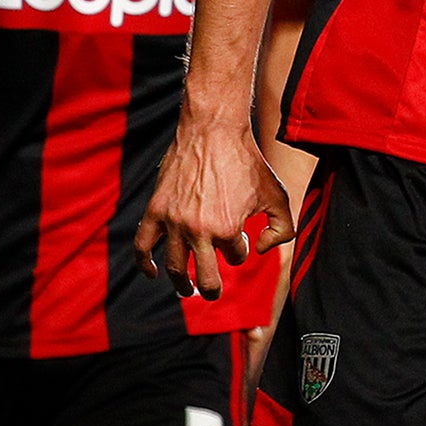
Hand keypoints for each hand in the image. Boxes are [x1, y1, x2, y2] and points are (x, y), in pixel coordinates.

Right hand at [135, 119, 293, 298]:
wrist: (213, 131)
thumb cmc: (248, 161)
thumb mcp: (277, 194)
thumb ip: (282, 228)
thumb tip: (262, 250)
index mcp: (228, 229)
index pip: (235, 256)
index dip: (241, 249)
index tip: (242, 238)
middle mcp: (199, 230)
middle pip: (203, 276)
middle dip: (210, 288)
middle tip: (212, 293)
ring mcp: (174, 222)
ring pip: (173, 266)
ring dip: (180, 283)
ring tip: (187, 289)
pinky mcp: (156, 211)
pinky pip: (143, 246)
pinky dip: (144, 264)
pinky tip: (151, 273)